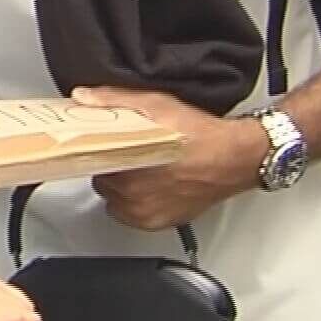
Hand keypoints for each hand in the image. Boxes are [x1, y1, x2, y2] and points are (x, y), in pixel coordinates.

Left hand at [71, 87, 266, 230]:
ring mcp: (146, 213)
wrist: (235, 157)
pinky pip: (133, 216)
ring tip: (142, 168)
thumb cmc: (201, 135)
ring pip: (116, 201)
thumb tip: (84, 97)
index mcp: (126, 166)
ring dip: (123, 187)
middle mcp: (134, 196)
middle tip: (130, 152)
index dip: (98, 150)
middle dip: (113, 166)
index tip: (105, 144)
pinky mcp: (160, 223)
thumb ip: (114, 100)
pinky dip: (136, 204)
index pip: (91, 161)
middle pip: (103, 180)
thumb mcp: (155, 105)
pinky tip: (151, 186)